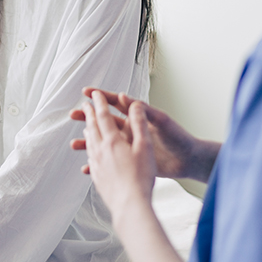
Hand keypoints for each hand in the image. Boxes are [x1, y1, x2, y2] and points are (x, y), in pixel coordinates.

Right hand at [71, 88, 217, 181]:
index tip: (86, 92)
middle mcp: (131, 129)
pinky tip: (86, 169)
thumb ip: (143, 110)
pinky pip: (111, 161)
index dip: (102, 97)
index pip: (116, 103)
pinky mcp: (132, 159)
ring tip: (74, 145)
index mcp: (138, 116)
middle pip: (105, 121)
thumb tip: (126, 97)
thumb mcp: (161, 121)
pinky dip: (99, 164)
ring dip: (89, 143)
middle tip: (73, 115)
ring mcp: (130, 145)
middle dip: (89, 117)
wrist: (188, 160)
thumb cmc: (178, 137)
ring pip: (105, 142)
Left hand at [80, 90, 155, 216]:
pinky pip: (91, 159)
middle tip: (83, 105)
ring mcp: (97, 164)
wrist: (130, 205)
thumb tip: (134, 105)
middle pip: (92, 127)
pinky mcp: (98, 177)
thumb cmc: (141, 176)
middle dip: (88, 114)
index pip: (103, 116)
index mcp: (113, 140)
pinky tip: (91, 153)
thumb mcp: (145, 147)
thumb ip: (139, 124)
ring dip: (88, 131)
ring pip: (90, 143)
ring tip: (85, 126)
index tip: (93, 94)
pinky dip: (90, 150)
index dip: (98, 103)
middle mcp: (101, 150)